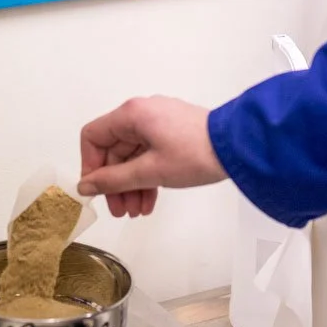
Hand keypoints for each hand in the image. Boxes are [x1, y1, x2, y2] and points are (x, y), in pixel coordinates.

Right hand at [76, 96, 226, 217]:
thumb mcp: (150, 171)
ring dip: (132, 185)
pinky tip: (150, 201)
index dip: (90, 165)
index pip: (93, 137)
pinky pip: (150, 155)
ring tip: (137, 212)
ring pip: (133, 157)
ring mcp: (159, 123)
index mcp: (131, 114)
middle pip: (114, 150)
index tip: (97, 191)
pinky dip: (147, 177)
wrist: (241, 147)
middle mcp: (142, 114)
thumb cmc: (194, 154)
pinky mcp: (174, 133)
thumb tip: (85, 187)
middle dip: (115, 183)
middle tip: (120, 211)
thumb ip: (113, 180)